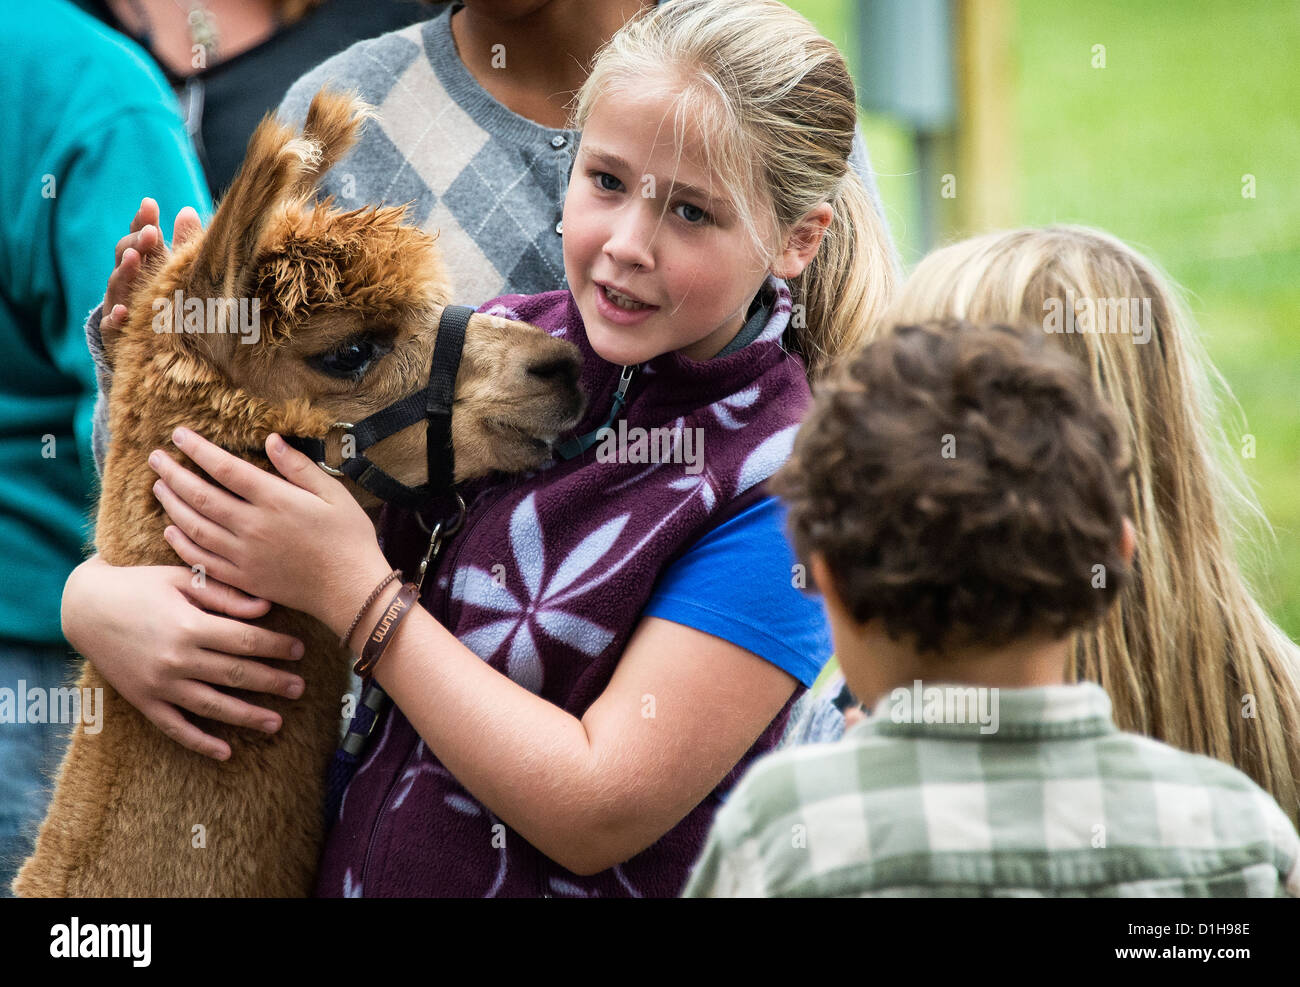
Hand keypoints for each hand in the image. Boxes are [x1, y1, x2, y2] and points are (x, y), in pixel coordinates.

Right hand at [62, 554, 307, 760]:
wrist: (86, 608)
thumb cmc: (141, 586)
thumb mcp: (182, 579)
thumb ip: (225, 595)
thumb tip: (266, 607)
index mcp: (189, 625)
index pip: (246, 641)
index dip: (276, 647)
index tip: (299, 650)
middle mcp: (176, 660)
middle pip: (237, 675)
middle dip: (273, 683)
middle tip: (300, 688)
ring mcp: (159, 684)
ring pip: (213, 706)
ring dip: (247, 717)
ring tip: (277, 723)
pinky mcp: (144, 701)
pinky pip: (175, 728)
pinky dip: (200, 742)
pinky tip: (226, 752)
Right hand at [101, 196, 203, 341]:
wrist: (141, 342)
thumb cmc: (159, 298)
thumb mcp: (169, 270)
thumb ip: (179, 243)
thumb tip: (188, 211)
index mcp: (140, 264)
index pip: (137, 238)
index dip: (142, 221)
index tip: (150, 205)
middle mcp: (126, 280)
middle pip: (125, 256)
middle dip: (136, 243)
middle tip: (150, 232)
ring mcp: (117, 303)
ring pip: (117, 285)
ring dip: (125, 271)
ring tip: (133, 258)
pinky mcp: (115, 331)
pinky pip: (113, 325)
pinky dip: (116, 317)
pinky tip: (122, 311)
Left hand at [149, 426, 391, 631]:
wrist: (350, 589)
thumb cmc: (348, 539)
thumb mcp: (334, 494)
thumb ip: (299, 467)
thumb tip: (271, 440)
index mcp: (274, 500)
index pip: (225, 468)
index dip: (198, 450)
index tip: (179, 434)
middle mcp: (252, 526)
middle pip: (200, 496)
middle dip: (173, 474)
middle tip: (155, 458)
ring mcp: (243, 555)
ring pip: (194, 526)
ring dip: (171, 504)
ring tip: (159, 486)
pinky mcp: (243, 579)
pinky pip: (201, 560)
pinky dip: (181, 544)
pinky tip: (170, 530)